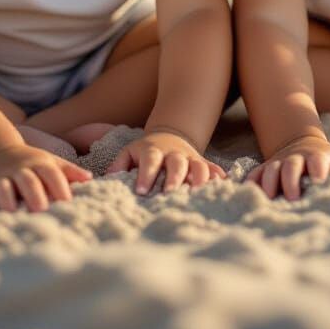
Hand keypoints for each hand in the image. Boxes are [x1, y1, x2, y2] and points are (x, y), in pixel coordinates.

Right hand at [0, 143, 91, 211]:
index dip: (60, 185)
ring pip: (3, 186)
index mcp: (39, 164)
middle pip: (28, 180)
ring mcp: (1, 175)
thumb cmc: (32, 163)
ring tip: (11, 212)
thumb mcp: (51, 162)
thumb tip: (89, 178)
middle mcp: (20, 169)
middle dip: (34, 194)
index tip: (67, 201)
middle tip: (41, 210)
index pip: (51, 173)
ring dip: (7, 198)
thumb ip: (69, 171)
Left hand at [105, 129, 225, 193]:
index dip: (146, 175)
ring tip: (198, 192)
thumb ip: (118, 165)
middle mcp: (173, 153)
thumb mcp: (128, 153)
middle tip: (170, 192)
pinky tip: (221, 184)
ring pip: (197, 165)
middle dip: (174, 177)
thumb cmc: (144, 152)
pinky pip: (212, 167)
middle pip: (176, 162)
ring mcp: (190, 157)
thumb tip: (107, 180)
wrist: (169, 135)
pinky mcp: (202, 162)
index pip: (149, 160)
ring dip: (199, 177)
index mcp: (152, 150)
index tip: (141, 191)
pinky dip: (217, 175)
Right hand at [248, 134, 329, 199]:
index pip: (318, 161)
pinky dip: (251, 183)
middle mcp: (296, 158)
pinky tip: (248, 195)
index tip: (320, 183)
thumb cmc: (328, 160)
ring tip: (270, 200)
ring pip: (271, 169)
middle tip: (293, 200)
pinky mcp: (266, 167)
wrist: (302, 143)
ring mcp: (279, 161)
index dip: (319, 171)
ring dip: (270, 183)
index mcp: (318, 157)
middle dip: (291, 182)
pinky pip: (255, 174)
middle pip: (291, 166)